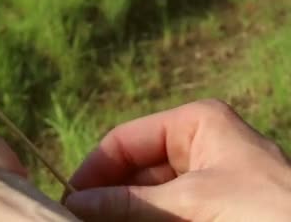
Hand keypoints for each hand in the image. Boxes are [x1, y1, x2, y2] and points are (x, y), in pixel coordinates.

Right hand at [64, 99, 290, 220]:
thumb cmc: (266, 209)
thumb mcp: (191, 202)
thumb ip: (131, 203)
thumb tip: (76, 204)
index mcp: (194, 123)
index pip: (126, 139)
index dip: (95, 167)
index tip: (69, 197)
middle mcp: (195, 144)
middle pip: (133, 168)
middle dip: (107, 195)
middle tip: (77, 218)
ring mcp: (202, 178)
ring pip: (146, 194)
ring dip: (121, 212)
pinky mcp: (207, 206)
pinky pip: (162, 213)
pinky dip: (141, 220)